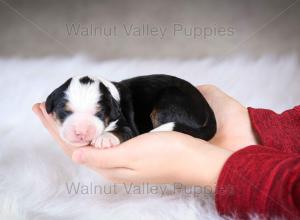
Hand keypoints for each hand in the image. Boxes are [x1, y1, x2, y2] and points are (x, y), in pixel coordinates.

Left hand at [32, 85, 255, 185]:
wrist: (195, 159)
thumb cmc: (168, 154)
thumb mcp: (133, 155)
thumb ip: (103, 157)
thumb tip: (76, 156)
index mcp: (110, 167)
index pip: (73, 147)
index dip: (55, 129)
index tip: (41, 110)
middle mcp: (113, 164)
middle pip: (78, 144)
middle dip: (60, 127)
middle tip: (45, 106)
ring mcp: (122, 158)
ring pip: (89, 142)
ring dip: (74, 127)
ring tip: (63, 113)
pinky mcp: (132, 151)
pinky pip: (103, 140)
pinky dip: (91, 129)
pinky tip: (90, 122)